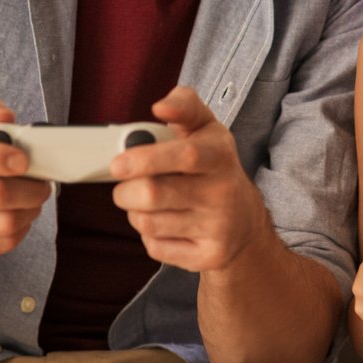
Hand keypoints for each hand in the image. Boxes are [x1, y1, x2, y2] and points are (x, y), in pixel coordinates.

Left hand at [109, 86, 268, 271]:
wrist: (244, 221)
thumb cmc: (212, 167)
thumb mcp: (205, 129)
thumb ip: (184, 106)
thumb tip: (161, 107)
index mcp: (220, 155)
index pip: (184, 155)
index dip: (146, 158)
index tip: (117, 164)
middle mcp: (223, 192)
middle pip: (154, 194)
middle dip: (125, 191)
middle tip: (124, 186)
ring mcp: (218, 227)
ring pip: (149, 222)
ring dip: (135, 213)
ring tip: (147, 204)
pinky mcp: (208, 256)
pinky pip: (156, 247)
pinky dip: (149, 236)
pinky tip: (164, 224)